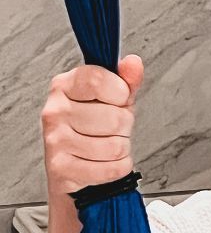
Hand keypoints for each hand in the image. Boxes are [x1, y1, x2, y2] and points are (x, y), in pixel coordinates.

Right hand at [41, 54, 144, 195]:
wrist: (74, 170)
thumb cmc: (93, 130)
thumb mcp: (113, 100)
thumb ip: (125, 81)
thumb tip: (133, 63)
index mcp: (64, 86)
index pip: (98, 80)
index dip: (121, 93)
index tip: (119, 99)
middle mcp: (55, 111)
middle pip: (114, 118)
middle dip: (124, 127)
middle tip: (111, 130)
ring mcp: (55, 140)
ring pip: (115, 146)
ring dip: (121, 149)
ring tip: (106, 146)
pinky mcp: (62, 169)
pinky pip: (112, 168)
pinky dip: (118, 168)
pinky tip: (103, 163)